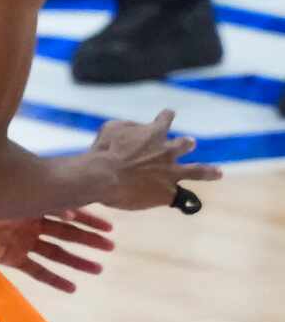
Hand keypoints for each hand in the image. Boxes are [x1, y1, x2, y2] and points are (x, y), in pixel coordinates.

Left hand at [0, 209, 115, 292]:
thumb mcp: (16, 193)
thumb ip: (44, 200)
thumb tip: (72, 212)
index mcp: (34, 203)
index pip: (69, 211)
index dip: (89, 219)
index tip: (109, 226)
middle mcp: (31, 223)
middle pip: (67, 234)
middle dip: (89, 240)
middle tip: (111, 247)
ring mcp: (22, 241)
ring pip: (56, 253)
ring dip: (77, 261)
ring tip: (98, 269)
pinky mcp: (10, 257)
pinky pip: (36, 270)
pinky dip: (54, 280)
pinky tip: (73, 288)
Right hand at [90, 110, 222, 211]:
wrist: (104, 176)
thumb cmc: (103, 151)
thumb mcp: (112, 128)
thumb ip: (128, 127)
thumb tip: (136, 130)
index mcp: (155, 132)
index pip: (165, 119)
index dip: (165, 118)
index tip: (166, 116)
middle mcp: (168, 151)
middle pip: (185, 144)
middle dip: (186, 144)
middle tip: (188, 143)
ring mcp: (170, 173)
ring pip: (197, 171)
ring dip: (208, 172)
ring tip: (218, 173)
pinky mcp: (167, 193)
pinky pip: (181, 198)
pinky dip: (183, 200)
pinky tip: (187, 204)